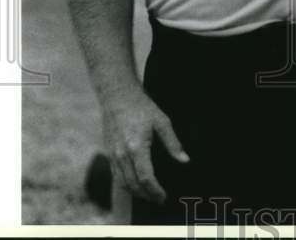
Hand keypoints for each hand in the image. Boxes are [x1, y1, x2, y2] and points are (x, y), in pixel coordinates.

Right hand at [101, 89, 188, 203]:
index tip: (165, 196)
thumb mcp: (162, 121)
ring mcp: (113, 155)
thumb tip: (185, 160)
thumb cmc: (141, 107)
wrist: (117, 96)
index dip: (155, 191)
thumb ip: (173, 143)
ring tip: (150, 196)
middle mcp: (122, 154)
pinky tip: (137, 185)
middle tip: (160, 200)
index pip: (145, 178)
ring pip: (123, 183)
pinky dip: (127, 185)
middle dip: (147, 196)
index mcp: (136, 147)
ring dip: (136, 193)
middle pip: (133, 185)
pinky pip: (117, 176)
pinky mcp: (109, 153)